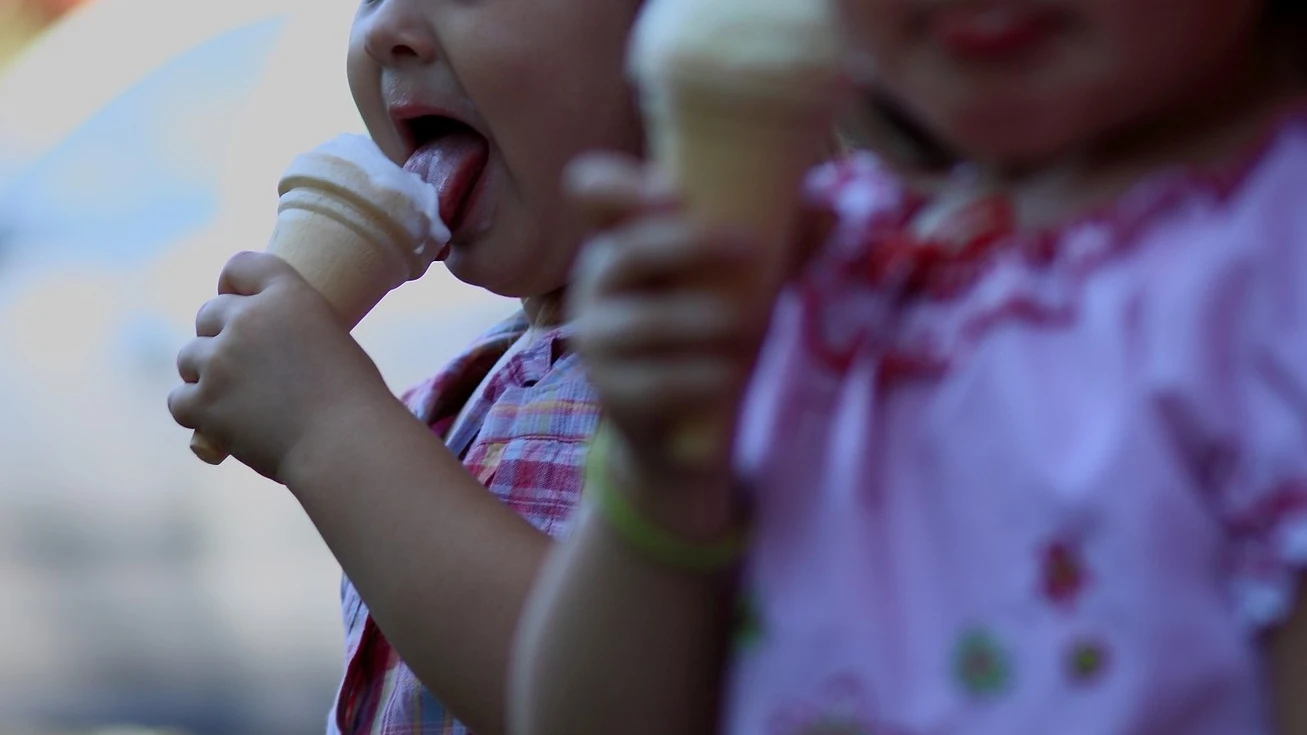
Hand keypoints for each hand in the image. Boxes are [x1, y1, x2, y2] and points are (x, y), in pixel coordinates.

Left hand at [167, 252, 396, 481]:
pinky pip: (179, 400)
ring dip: (205, 375)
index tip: (240, 305)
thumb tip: (262, 354)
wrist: (345, 444)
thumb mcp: (331, 342)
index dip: (236, 286)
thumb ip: (291, 331)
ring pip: (189, 358)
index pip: (241, 267)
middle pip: (209, 315)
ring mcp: (220, 360)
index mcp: (287, 295)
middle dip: (221, 337)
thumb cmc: (353, 401)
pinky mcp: (203, 401)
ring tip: (238, 401)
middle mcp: (247, 319)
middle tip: (246, 369)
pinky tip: (221, 423)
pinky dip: (196, 412)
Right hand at [566, 152, 828, 534]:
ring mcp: (598, 341)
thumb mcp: (744, 278)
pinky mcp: (613, 394)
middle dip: (689, 245)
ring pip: (641, 323)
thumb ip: (781, 242)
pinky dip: (695, 376)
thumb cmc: (712, 329)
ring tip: (751, 326)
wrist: (683, 427)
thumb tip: (831, 216)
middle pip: (626, 251)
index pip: (591, 191)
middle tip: (752, 248)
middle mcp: (598, 282)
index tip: (671, 192)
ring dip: (700, 319)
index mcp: (624, 238)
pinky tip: (728, 375)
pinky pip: (650, 384)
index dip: (616, 183)